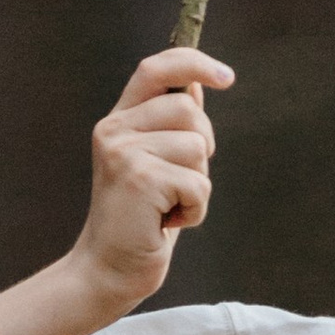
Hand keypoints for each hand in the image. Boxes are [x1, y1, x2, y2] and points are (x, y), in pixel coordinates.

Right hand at [71, 47, 233, 308]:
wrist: (108, 272)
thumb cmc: (140, 224)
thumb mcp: (157, 168)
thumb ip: (171, 128)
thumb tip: (197, 85)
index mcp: (119, 121)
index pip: (156, 69)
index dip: (193, 63)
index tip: (226, 77)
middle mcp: (115, 129)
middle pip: (189, 110)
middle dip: (203, 147)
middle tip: (180, 185)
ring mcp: (124, 152)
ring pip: (197, 147)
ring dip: (197, 186)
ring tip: (168, 207)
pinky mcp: (139, 178)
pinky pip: (198, 183)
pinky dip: (195, 210)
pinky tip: (167, 223)